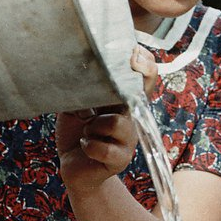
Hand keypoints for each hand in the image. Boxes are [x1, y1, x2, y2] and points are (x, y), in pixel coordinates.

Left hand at [56, 48, 157, 193]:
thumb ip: (83, 88)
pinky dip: (88, 145)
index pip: (144, 77)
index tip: (133, 52)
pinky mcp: (121, 158)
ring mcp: (129, 139)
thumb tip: (77, 66)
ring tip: (86, 130)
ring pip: (115, 122)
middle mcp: (131, 117)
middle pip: (140, 95)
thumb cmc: (76, 132)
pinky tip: (84, 145)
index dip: (145, 63)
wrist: (74, 167)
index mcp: (123, 101)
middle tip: (110, 83)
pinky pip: (103, 147)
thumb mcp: (76, 105)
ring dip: (93, 125)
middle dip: (127, 86)